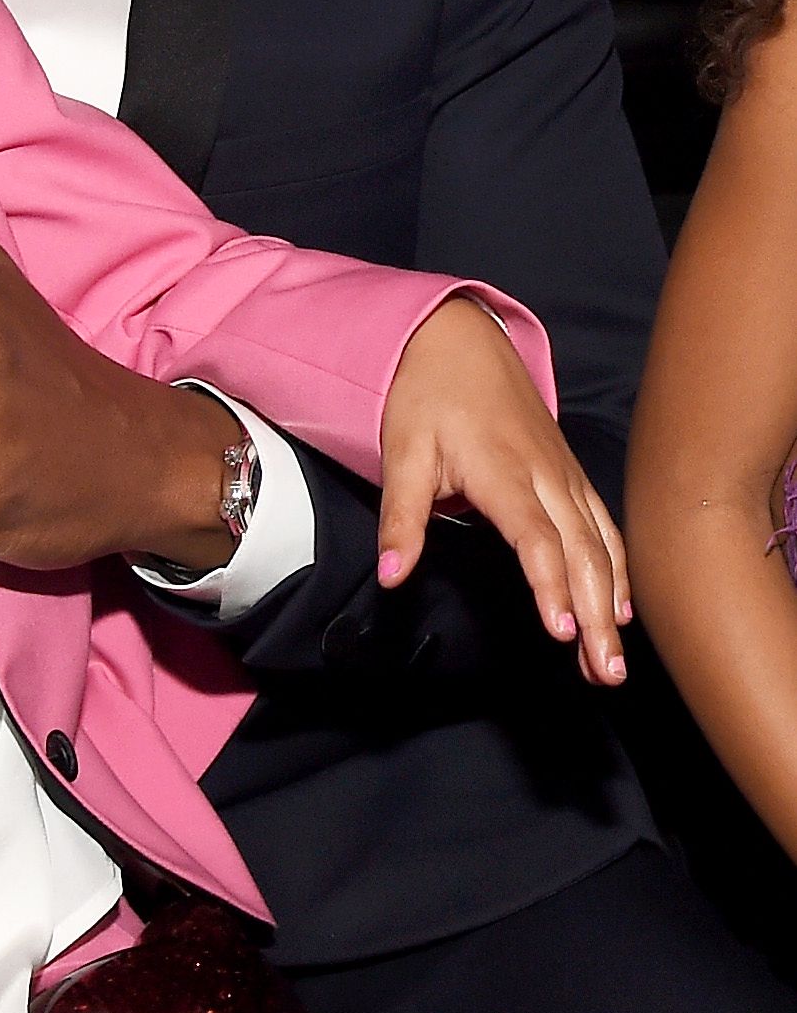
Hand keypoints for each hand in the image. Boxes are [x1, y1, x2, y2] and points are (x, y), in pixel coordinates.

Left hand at [378, 298, 629, 685]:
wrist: (458, 339)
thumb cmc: (426, 397)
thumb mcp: (401, 452)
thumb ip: (401, 516)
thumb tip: (392, 575)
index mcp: (504, 471)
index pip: (537, 539)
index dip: (552, 586)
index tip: (561, 633)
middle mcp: (546, 476)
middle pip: (582, 553)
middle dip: (597, 616)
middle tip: (605, 673)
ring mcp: (565, 473)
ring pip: (601, 545)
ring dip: (611, 603)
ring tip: (612, 661)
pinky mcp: (571, 472)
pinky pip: (605, 526)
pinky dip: (618, 570)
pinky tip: (619, 609)